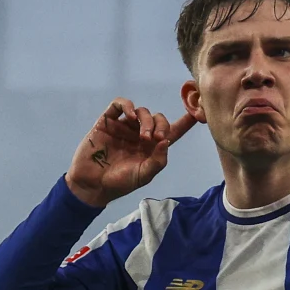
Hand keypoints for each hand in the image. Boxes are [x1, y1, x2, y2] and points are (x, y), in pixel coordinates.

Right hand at [66, 97, 197, 208]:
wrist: (92, 184)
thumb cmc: (119, 183)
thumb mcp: (143, 176)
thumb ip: (158, 160)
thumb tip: (166, 141)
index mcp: (151, 147)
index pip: (171, 132)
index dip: (184, 122)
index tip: (197, 114)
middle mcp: (139, 134)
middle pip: (157, 119)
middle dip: (161, 125)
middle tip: (156, 139)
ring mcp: (124, 127)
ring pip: (141, 112)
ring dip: (146, 120)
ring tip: (144, 136)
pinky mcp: (108, 121)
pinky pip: (119, 105)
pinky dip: (127, 105)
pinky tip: (130, 114)